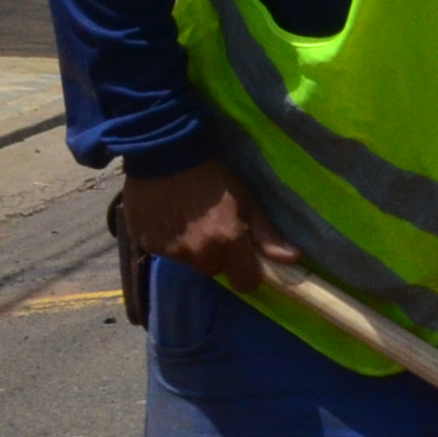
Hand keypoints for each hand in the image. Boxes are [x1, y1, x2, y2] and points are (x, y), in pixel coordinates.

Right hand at [123, 160, 298, 291]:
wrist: (164, 153)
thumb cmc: (213, 175)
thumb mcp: (247, 201)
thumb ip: (266, 235)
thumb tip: (292, 258)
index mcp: (226, 245)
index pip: (244, 283)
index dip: (246, 272)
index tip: (243, 258)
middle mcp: (196, 253)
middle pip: (212, 269)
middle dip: (215, 255)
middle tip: (211, 227)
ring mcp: (167, 250)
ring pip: (186, 260)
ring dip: (189, 247)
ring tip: (187, 219)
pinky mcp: (144, 242)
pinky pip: (162, 250)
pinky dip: (167, 239)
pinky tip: (166, 216)